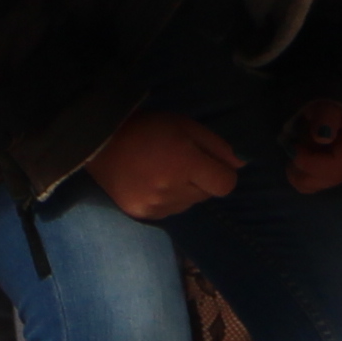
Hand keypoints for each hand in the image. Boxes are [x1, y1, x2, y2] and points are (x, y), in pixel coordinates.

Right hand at [87, 109, 244, 220]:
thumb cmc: (147, 128)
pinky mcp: (143, 215)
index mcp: (185, 163)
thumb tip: (241, 165)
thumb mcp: (185, 125)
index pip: (225, 184)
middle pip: (207, 194)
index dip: (224, 173)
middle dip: (202, 179)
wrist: (100, 143)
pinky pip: (170, 211)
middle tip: (183, 161)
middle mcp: (173, 189)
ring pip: (189, 204)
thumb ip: (216, 146)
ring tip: (165, 171)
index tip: (212, 163)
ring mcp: (157, 206)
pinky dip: (169, 199)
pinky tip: (153, 183)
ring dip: (186, 190)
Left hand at [283, 99, 341, 193]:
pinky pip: (308, 184)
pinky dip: (299, 171)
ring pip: (309, 185)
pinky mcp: (329, 179)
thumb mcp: (332, 105)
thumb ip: (326, 117)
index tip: (293, 146)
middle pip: (317, 180)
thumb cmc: (340, 109)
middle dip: (299, 164)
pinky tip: (302, 155)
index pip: (332, 168)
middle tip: (296, 143)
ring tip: (301, 147)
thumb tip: (320, 137)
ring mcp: (340, 177)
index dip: (308, 161)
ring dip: (297, 167)